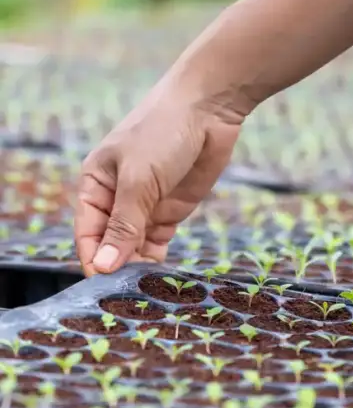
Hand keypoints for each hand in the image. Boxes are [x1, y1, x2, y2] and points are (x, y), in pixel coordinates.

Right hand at [75, 75, 245, 275]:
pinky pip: (158, 242)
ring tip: (145, 294)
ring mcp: (145, 205)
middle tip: (129, 297)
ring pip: (134, 246)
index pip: (88, 233)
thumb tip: (104, 265)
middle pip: (111, 244)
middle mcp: (117, 199)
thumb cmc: (163, 132)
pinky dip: (157, 259)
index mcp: (96, 185)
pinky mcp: (171, 209)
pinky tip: (161, 279)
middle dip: (118, 268)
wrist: (208, 109)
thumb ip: (124, 224)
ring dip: (138, 268)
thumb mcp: (139, 179)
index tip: (104, 288)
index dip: (94, 260)